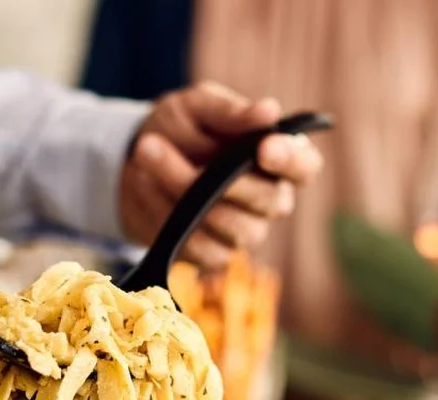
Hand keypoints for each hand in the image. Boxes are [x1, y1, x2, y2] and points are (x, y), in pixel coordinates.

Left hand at [119, 81, 323, 267]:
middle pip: (270, 202)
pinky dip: (167, 213)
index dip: (292, 161)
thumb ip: (230, 112)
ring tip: (146, 151)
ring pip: (234, 228)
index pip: (305, 167)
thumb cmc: (178, 129)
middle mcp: (268, 198)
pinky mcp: (212, 253)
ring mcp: (243, 231)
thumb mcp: (196, 108)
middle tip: (176, 145)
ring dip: (184, 189)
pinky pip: (200, 247)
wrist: (132, 161)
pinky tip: (144, 183)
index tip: (264, 147)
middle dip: (227, 179)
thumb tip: (269, 111)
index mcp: (277, 157)